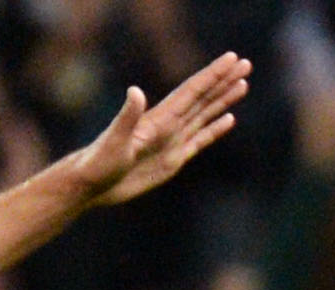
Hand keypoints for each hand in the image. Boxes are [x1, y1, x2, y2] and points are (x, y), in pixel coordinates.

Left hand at [69, 51, 250, 207]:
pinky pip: (199, 140)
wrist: (88, 185)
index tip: (232, 59)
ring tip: (243, 84)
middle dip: (223, 81)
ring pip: (203, 116)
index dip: (212, 75)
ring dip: (223, 100)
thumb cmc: (97, 163)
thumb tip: (135, 90)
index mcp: (158, 119)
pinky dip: (214, 129)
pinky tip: (229, 119)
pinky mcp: (171, 160)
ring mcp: (170, 142)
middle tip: (246, 63)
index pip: (191, 92)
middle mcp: (167, 126)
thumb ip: (127, 117)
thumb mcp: (113, 140)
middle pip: (202, 98)